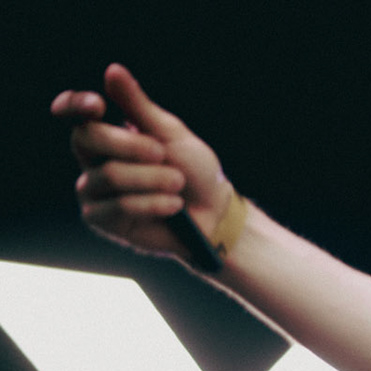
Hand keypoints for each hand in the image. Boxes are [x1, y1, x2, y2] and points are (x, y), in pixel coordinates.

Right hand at [51, 64, 231, 260]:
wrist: (213, 214)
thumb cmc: (193, 170)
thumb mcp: (170, 133)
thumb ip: (139, 106)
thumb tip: (113, 70)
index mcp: (107, 133)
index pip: (74, 114)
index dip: (75, 105)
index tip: (98, 105)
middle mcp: (93, 159)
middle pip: (87, 138)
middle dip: (131, 145)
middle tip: (163, 154)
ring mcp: (93, 190)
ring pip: (109, 175)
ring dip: (152, 178)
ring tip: (177, 183)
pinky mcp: (101, 218)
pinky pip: (119, 206)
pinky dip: (153, 203)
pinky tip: (174, 205)